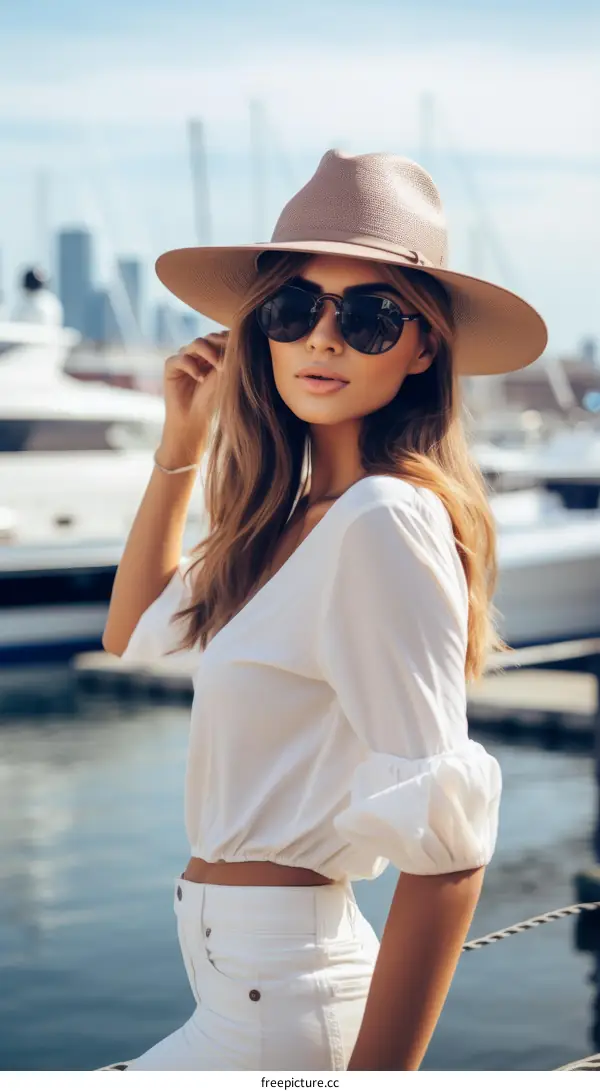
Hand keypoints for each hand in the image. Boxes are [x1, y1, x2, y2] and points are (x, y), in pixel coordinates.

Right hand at [161, 330, 228, 454]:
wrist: (193, 420)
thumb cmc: (212, 401)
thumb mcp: (224, 378)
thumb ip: (228, 360)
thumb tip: (240, 341)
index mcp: (213, 353)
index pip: (222, 338)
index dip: (231, 341)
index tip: (243, 350)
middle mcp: (197, 352)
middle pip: (210, 338)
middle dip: (222, 346)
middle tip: (231, 360)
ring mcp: (184, 356)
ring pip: (197, 343)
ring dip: (210, 353)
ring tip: (220, 368)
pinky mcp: (171, 365)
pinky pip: (182, 358)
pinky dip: (193, 367)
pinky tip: (201, 379)